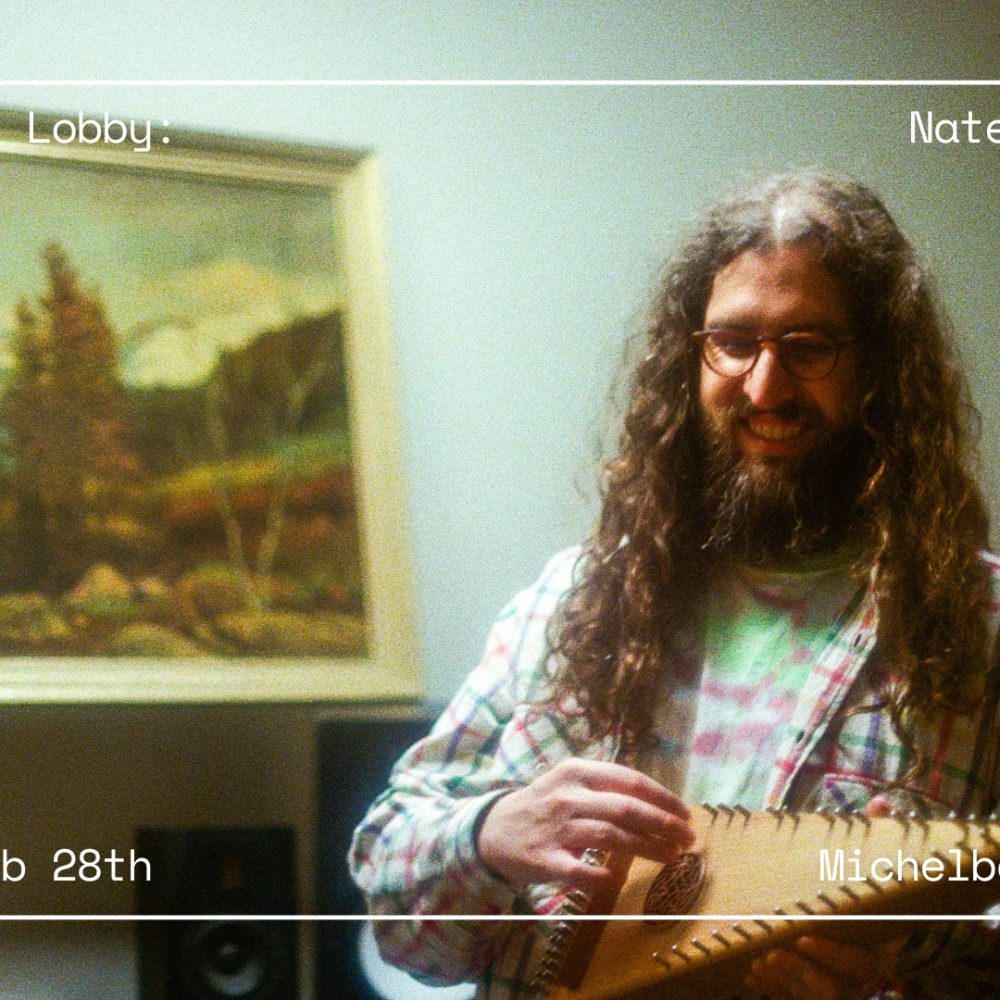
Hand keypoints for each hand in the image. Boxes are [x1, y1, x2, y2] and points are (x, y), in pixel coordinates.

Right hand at [475, 758, 693, 888]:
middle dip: (663, 823)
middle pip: (626, 808)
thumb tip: (654, 802)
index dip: (662, 797)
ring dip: (647, 848)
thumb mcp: (569, 782)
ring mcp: (556, 828)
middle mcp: (568, 796)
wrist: (491, 829)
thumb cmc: (541, 805)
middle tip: (687, 838)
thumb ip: (604, 787)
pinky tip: (617, 879)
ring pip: (611, 837)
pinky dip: (603, 876)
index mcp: (577, 771)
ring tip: (670, 856)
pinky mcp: (545, 860)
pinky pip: (581, 871)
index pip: (629, 780)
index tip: (684, 813)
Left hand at [744, 795, 905, 998]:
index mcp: (877, 948)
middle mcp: (861, 976)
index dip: (833, 953)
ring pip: (813, 995)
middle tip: (771, 953)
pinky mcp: (817, 992)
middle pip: (834, 987)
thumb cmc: (870, 894)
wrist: (874, 929)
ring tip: (759, 962)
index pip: (860, 962)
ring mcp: (840, 987)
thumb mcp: (876, 868)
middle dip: (801, 973)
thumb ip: (878, 839)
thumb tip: (881, 805)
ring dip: (785, 981)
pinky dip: (774, 989)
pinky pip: (795, 998)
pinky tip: (751, 975)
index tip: (804, 935)